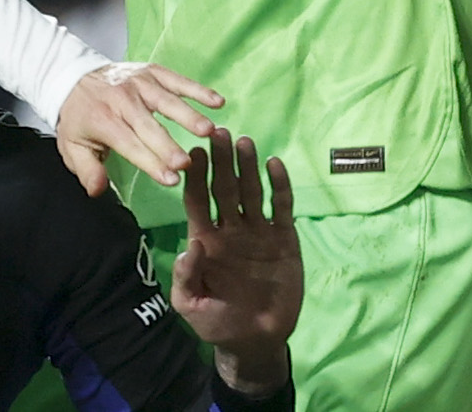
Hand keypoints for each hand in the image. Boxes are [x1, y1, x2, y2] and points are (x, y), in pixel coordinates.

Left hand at [52, 61, 224, 194]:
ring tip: (209, 131)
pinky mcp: (151, 71)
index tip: (171, 180)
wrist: (73, 77)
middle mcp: (122, 100)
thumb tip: (98, 191)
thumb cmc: (81, 119)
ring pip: (166, 100)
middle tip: (187, 163)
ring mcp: (138, 83)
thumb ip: (87, 170)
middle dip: (167, 145)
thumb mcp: (73, 147)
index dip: (150, 162)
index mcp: (103, 120)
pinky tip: (217, 102)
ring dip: (188, 115)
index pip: (129, 144)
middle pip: (148, 125)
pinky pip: (176, 80)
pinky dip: (197, 89)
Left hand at [170, 130, 299, 394]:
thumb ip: (187, 277)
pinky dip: (279, 186)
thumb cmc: (217, 322)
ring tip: (245, 141)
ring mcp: (257, 233)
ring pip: (251, 192)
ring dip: (248, 167)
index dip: (196, 177)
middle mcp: (229, 229)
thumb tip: (191, 248)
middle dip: (220, 161)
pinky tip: (275, 164)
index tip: (192, 152)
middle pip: (223, 188)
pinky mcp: (284, 241)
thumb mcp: (191, 305)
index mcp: (204, 239)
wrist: (256, 341)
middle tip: (218, 132)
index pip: (197, 200)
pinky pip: (281, 208)